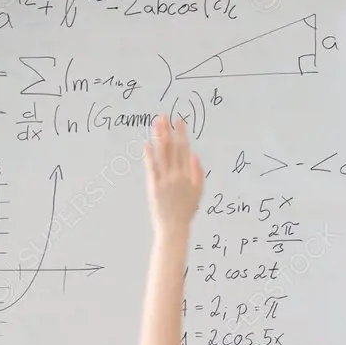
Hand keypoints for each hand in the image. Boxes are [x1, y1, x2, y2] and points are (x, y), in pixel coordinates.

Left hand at [143, 115, 203, 238]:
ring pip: (162, 154)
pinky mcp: (154, 186)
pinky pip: (151, 167)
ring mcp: (165, 180)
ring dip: (159, 138)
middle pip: (172, 148)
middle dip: (168, 131)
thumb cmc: (187, 211)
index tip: (179, 121)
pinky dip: (149, 155)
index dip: (182, 134)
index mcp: (189, 175)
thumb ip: (198, 173)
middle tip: (163, 116)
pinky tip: (146, 143)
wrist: (174, 227)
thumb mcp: (199, 193)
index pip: (185, 149)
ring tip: (155, 124)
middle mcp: (178, 175)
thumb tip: (195, 155)